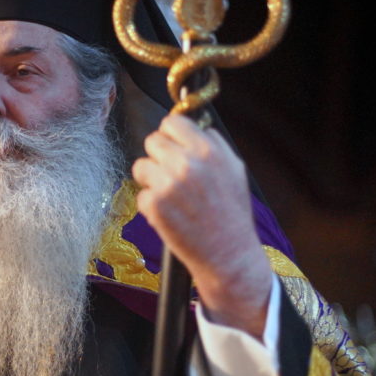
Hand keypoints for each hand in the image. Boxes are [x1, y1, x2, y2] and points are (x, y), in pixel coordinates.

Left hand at [131, 115, 272, 337]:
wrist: (228, 253)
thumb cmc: (231, 213)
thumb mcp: (234, 170)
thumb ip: (214, 144)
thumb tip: (196, 125)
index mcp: (208, 151)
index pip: (172, 122)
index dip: (171, 134)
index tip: (174, 147)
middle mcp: (186, 164)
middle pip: (152, 140)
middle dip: (159, 156)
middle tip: (171, 174)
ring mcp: (167, 185)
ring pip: (140, 166)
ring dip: (151, 179)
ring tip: (170, 195)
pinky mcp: (154, 205)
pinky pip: (141, 193)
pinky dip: (151, 204)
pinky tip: (170, 214)